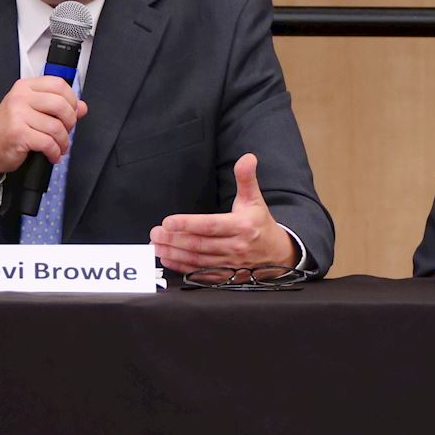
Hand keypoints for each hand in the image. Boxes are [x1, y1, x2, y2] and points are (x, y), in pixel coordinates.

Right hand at [0, 76, 87, 174]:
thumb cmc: (9, 129)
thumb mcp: (32, 111)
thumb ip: (57, 107)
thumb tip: (82, 107)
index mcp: (25, 87)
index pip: (58, 84)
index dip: (71, 99)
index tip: (72, 112)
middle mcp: (20, 97)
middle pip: (61, 105)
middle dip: (70, 122)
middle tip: (66, 131)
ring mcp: (18, 115)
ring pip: (56, 127)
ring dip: (63, 141)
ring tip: (59, 147)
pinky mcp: (18, 133)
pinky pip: (48, 142)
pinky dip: (55, 152)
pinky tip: (52, 154)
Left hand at [150, 153, 297, 273]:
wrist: (278, 254)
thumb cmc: (261, 224)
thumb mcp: (255, 199)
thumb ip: (247, 178)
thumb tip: (247, 158)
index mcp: (243, 226)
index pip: (211, 225)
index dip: (188, 224)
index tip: (169, 221)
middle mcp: (236, 247)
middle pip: (200, 244)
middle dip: (175, 239)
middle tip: (156, 233)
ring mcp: (231, 264)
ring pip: (198, 260)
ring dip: (174, 253)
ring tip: (156, 245)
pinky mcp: (226, 276)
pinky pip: (201, 273)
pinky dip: (182, 268)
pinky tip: (168, 260)